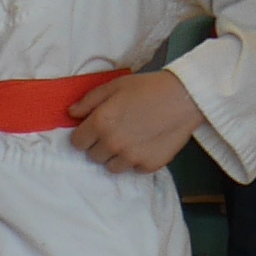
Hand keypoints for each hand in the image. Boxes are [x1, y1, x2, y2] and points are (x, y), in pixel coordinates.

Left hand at [67, 69, 201, 174]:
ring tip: (130, 139)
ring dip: (116, 156)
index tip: (94, 130)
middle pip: (93, 156)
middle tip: (115, 131)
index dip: (84, 135)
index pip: (77, 143)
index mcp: (101, 123)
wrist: (184, 98)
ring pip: (111, 167)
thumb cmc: (148, 87)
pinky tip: (145, 143)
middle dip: (99, 145)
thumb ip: (89, 101)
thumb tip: (71, 114)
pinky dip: (136, 159)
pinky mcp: (149, 166)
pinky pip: (134, 169)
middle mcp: (113, 144)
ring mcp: (131, 157)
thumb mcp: (114, 86)